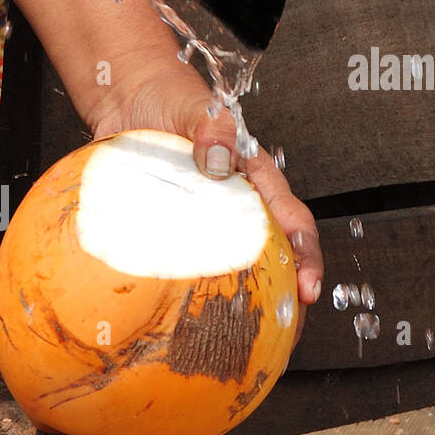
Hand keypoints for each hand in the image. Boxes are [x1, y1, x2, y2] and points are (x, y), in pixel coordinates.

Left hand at [88, 60, 324, 338]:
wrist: (127, 98)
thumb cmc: (172, 99)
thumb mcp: (199, 108)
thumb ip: (212, 131)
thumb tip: (219, 164)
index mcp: (253, 178)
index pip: (291, 221)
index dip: (306, 257)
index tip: (308, 289)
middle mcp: (232, 203)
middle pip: (268, 254)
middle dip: (282, 294)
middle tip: (284, 332)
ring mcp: (200, 218)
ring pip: (226, 263)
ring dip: (235, 297)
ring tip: (234, 335)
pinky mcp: (168, 224)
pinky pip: (180, 258)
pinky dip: (182, 285)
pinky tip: (174, 313)